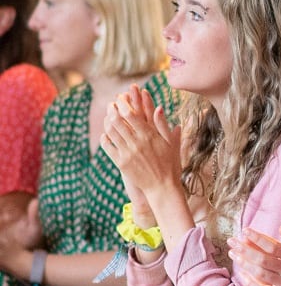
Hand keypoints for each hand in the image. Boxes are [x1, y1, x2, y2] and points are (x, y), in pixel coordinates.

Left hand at [101, 86, 181, 223]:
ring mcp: (127, 153)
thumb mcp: (170, 143)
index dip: (123, 104)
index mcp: (149, 136)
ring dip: (107, 121)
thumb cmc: (169, 164)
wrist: (162, 187)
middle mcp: (136, 143)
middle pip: (117, 121)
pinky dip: (105, 138)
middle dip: (112, 110)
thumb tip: (159, 107)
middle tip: (111, 105)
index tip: (121, 98)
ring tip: (108, 116)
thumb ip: (162, 125)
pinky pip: (108, 147)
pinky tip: (106, 134)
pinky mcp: (120, 163)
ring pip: (111, 132)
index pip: (131, 115)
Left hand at [230, 227, 280, 285]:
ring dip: (245, 263)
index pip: (272, 245)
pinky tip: (243, 274)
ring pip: (260, 273)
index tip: (245, 231)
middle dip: (244, 249)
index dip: (257, 238)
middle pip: (262, 258)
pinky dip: (252, 283)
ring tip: (234, 254)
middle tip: (231, 241)